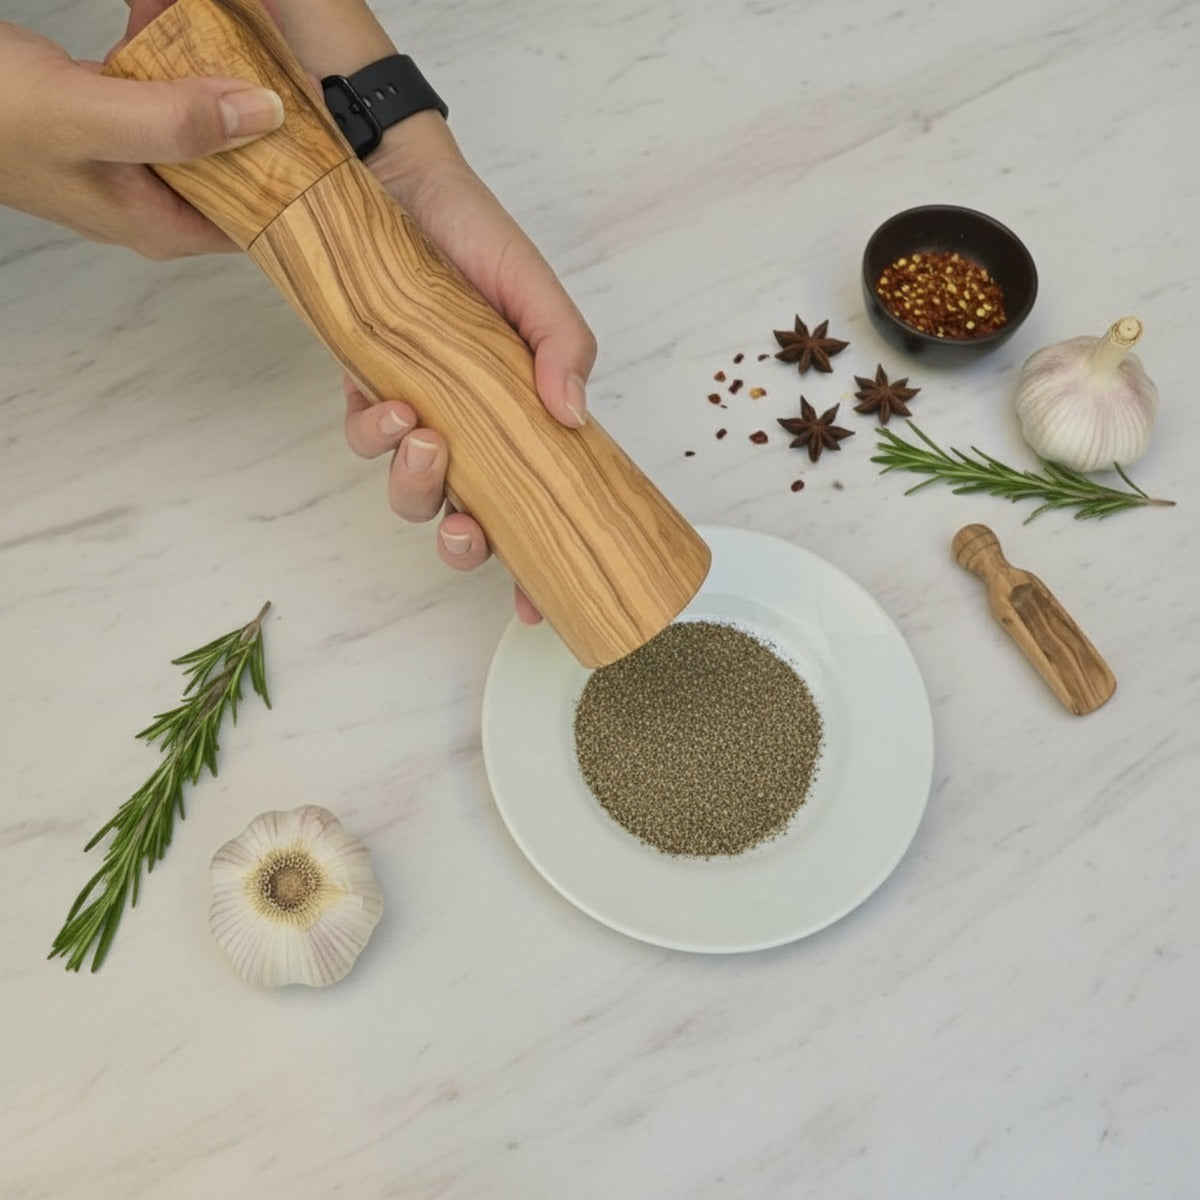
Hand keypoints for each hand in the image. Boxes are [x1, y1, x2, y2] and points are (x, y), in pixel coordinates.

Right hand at [0, 18, 283, 257]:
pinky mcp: (108, 125)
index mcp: (159, 225)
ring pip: (202, 132)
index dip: (296, 185)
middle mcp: (151, 204)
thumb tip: (264, 116)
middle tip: (298, 81)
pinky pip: (164, 98)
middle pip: (237, 175)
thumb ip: (178, 123)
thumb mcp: (93, 119)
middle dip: (267, 130)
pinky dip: (179, 67)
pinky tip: (189, 27)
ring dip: (224, 90)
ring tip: (256, 50)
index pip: (258, 224)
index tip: (327, 140)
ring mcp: (130, 165)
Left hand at [343, 114, 596, 623]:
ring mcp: (422, 415)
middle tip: (466, 523)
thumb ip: (566, 350)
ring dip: (415, 485)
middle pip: (467, 522)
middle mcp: (473, 432)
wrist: (405, 185)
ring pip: (412, 491)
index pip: (537, 512)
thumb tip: (572, 417)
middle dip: (464, 543)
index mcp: (522, 423)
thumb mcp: (539, 295)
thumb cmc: (481, 242)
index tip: (536, 611)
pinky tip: (386, 400)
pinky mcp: (370, 388)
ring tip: (421, 436)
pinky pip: (364, 437)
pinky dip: (373, 432)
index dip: (534, 570)